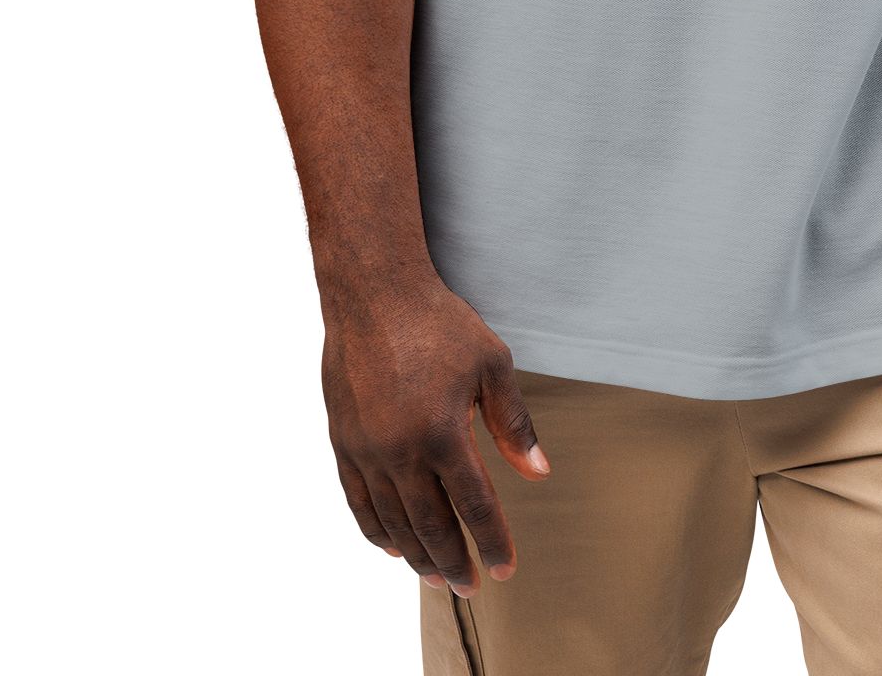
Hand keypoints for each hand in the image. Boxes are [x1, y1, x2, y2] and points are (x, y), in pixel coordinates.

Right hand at [321, 279, 549, 594]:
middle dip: (454, 562)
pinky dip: (376, 531)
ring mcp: (367, 450)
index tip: (505, 569)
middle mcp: (401, 451)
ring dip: (417, 555)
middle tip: (471, 587)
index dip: (492, 542)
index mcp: (443, 433)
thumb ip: (513, 423)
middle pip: (431, 526)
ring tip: (436, 575)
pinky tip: (393, 546)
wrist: (374, 294)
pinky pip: (358, 502)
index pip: (474, 506)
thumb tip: (538, 472)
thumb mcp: (492, 364)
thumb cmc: (440, 323)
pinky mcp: (343, 442)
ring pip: (393, 522)